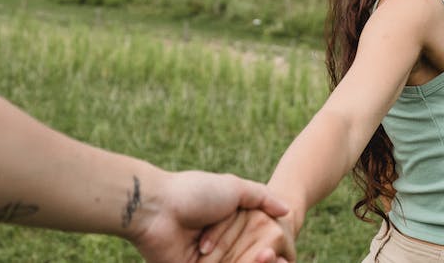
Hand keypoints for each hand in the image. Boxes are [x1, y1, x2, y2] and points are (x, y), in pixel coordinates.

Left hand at [127, 171, 291, 262]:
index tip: (287, 257)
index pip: (253, 241)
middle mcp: (214, 243)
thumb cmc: (194, 193)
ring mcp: (202, 261)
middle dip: (260, 262)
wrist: (156, 209)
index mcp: (223, 223)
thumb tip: (287, 210)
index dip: (269, 249)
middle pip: (243, 259)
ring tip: (267, 262)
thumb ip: (261, 197)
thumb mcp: (233, 187)